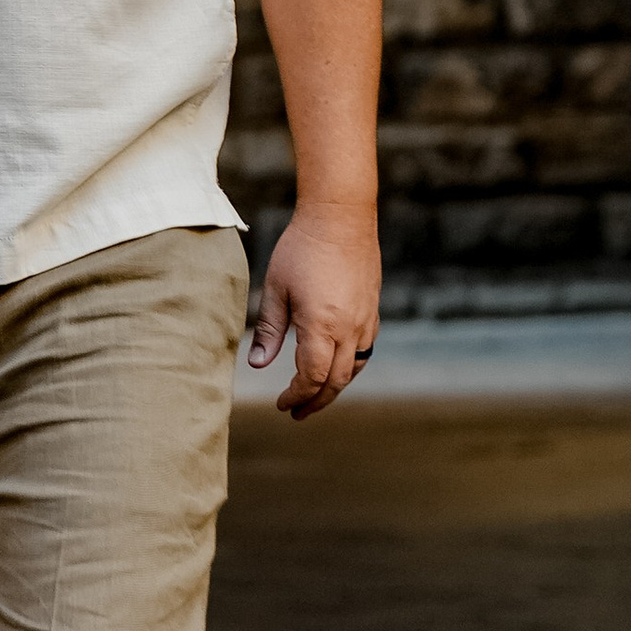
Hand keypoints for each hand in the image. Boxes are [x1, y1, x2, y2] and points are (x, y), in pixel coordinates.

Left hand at [247, 205, 379, 419]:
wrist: (340, 217)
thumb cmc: (301, 249)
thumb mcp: (275, 289)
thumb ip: (268, 330)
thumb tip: (258, 365)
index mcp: (321, 325)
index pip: (312, 377)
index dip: (296, 396)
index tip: (281, 404)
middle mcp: (349, 328)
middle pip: (336, 381)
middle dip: (315, 401)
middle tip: (296, 413)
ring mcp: (366, 321)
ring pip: (354, 370)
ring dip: (334, 388)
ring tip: (314, 397)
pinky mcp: (372, 311)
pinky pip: (365, 351)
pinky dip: (349, 368)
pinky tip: (335, 368)